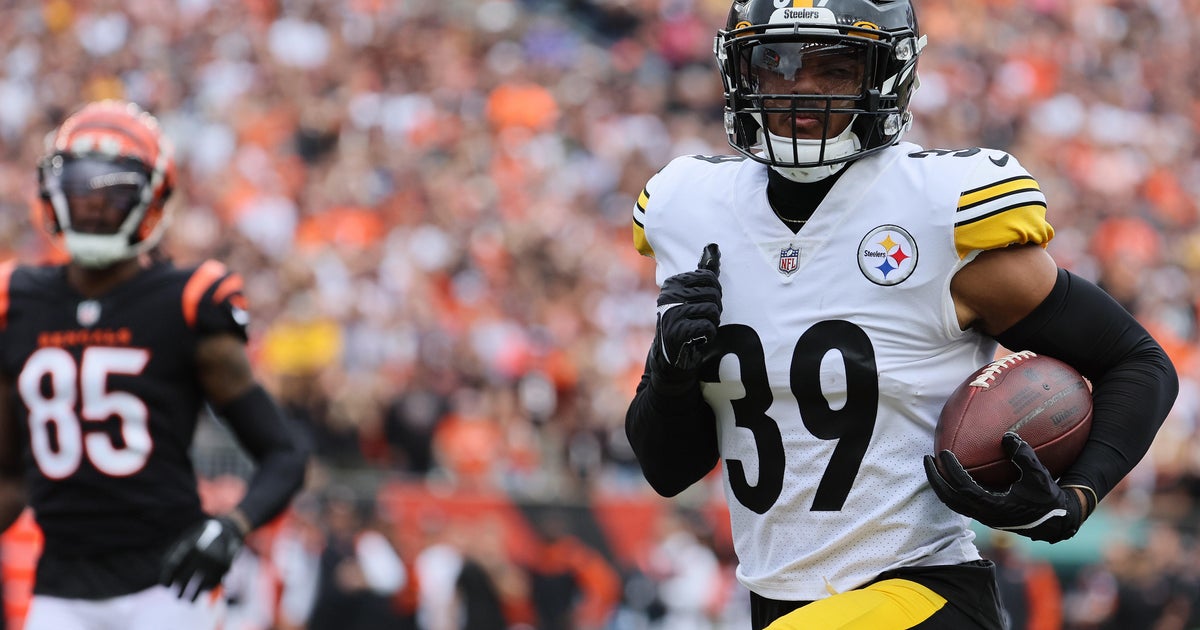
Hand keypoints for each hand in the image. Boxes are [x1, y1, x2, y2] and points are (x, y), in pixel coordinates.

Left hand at [160, 515, 245, 600]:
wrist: (229, 528)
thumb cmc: (202, 536)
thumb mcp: (188, 539)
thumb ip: (175, 555)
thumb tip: (166, 578)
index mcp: (190, 547)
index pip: (172, 567)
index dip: (167, 579)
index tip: (165, 586)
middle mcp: (201, 555)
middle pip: (184, 580)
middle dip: (180, 592)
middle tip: (178, 597)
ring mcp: (214, 562)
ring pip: (200, 586)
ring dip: (192, 597)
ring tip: (189, 601)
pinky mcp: (224, 568)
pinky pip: (212, 583)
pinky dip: (206, 589)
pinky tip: (203, 589)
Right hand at [653, 244, 721, 382]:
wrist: (671, 356)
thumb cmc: (685, 321)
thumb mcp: (690, 295)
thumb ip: (703, 273)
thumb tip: (713, 247)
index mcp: (673, 282)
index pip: (709, 277)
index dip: (715, 292)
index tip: (705, 302)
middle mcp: (670, 295)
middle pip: (713, 294)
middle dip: (714, 309)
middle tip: (701, 319)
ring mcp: (672, 313)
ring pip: (713, 311)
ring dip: (711, 323)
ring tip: (699, 328)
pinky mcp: (678, 331)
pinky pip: (708, 327)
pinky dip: (708, 335)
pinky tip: (697, 338)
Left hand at [923, 432, 1083, 542]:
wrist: (1056, 521)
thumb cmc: (1048, 498)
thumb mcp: (1039, 476)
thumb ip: (1023, 456)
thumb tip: (1007, 436)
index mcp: (994, 507)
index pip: (963, 488)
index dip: (951, 470)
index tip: (943, 452)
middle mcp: (984, 514)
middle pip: (949, 498)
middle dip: (935, 478)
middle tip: (927, 458)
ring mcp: (983, 516)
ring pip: (952, 502)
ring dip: (941, 484)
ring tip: (933, 464)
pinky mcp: (985, 514)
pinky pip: (960, 502)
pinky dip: (951, 488)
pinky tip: (951, 473)